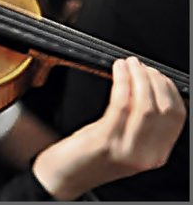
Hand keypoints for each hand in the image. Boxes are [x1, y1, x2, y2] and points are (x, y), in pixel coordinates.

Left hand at [32, 57, 185, 199]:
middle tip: (141, 65)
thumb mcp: (124, 140)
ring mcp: (127, 150)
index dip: (169, 90)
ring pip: (145, 105)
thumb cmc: (89, 154)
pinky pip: (120, 105)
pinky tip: (117, 71)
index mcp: (156, 154)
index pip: (177, 117)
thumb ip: (140, 123)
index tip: (157, 74)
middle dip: (154, 80)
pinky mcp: (106, 141)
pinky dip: (121, 82)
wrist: (63, 176)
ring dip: (138, 77)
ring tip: (129, 64)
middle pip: (164, 109)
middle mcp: (146, 154)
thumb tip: (147, 86)